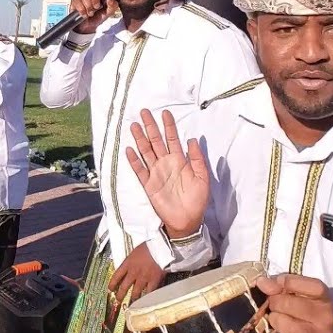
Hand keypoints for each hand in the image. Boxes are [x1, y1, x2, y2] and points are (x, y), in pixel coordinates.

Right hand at [70, 0, 116, 34]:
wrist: (89, 26)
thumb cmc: (98, 16)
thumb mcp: (108, 12)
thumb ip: (112, 6)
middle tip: (96, 7)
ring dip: (88, 6)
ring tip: (91, 13)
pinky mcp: (74, 1)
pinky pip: (77, 2)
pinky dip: (82, 10)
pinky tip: (84, 14)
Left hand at [108, 243, 164, 304]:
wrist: (160, 246)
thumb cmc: (148, 246)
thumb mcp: (135, 252)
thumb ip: (131, 262)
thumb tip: (130, 268)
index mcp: (127, 264)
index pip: (116, 276)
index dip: (112, 284)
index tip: (110, 289)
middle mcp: (133, 272)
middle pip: (124, 287)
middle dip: (120, 296)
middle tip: (118, 300)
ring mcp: (143, 278)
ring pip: (135, 293)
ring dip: (133, 299)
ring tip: (132, 305)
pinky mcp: (153, 281)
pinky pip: (149, 292)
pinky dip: (147, 298)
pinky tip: (146, 302)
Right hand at [125, 109, 209, 238]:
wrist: (187, 220)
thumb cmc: (197, 200)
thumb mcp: (203, 178)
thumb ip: (197, 159)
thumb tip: (192, 139)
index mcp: (180, 161)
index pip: (172, 139)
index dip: (169, 126)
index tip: (165, 113)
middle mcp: (166, 163)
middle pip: (156, 141)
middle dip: (151, 127)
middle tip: (144, 112)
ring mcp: (156, 173)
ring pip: (146, 152)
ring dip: (140, 139)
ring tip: (134, 125)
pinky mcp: (148, 184)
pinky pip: (139, 170)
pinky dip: (134, 160)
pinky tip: (129, 150)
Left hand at [257, 274, 332, 332]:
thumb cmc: (307, 307)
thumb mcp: (299, 292)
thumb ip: (281, 285)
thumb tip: (262, 283)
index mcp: (323, 296)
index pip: (303, 285)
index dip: (286, 283)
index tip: (273, 284)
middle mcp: (325, 316)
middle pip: (289, 305)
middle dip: (275, 303)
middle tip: (274, 305)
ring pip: (289, 327)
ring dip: (276, 321)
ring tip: (277, 319)